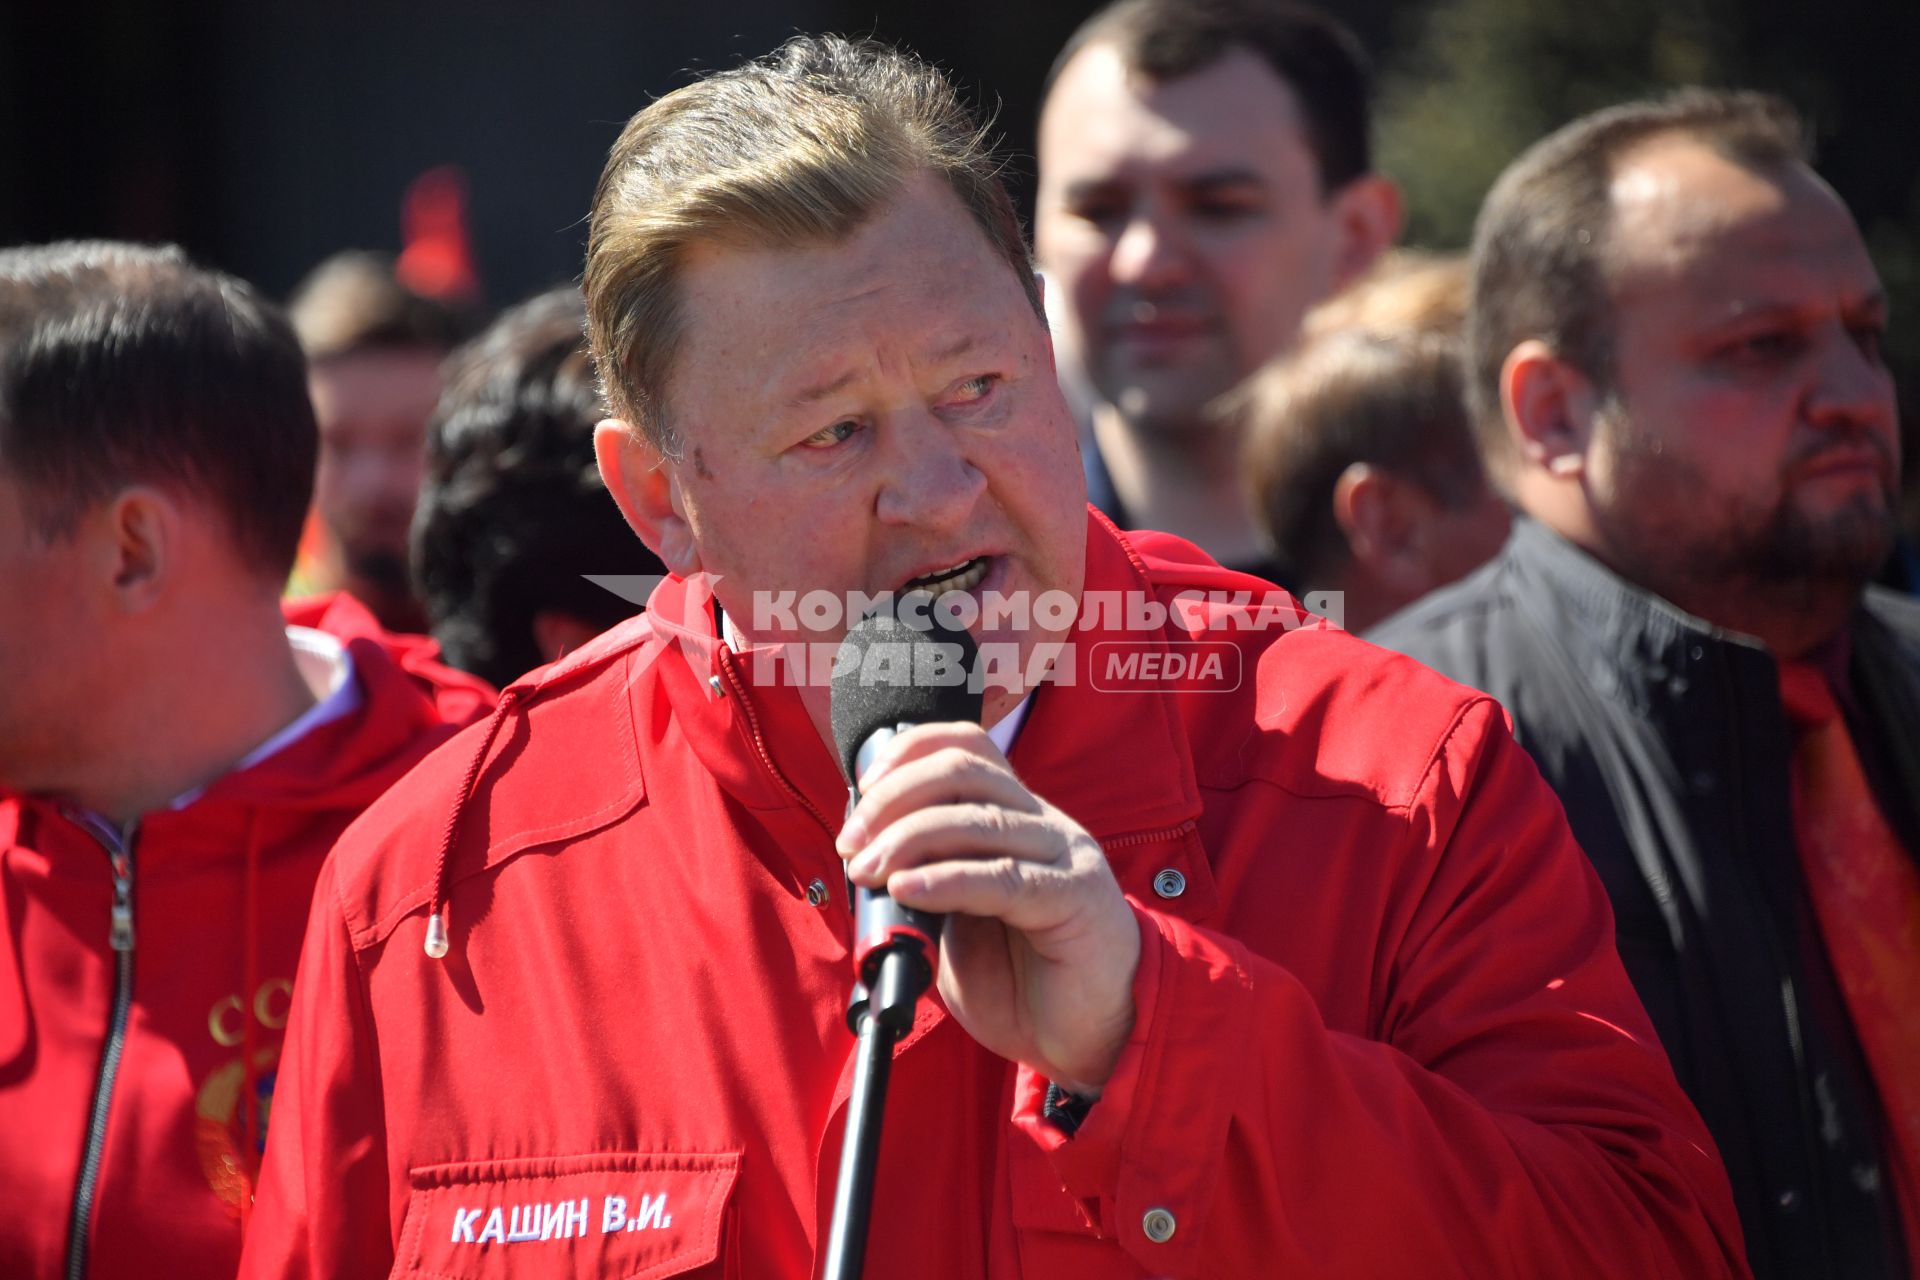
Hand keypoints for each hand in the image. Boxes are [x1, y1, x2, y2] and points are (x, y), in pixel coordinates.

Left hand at [835, 722, 1139, 1095]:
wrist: (1089, 1038)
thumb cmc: (1023, 981)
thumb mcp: (958, 924)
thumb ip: (925, 886)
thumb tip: (867, 865)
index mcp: (1015, 818)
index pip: (966, 748)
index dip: (909, 754)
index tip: (862, 791)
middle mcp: (1041, 824)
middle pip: (963, 772)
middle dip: (892, 800)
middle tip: (853, 844)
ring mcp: (1063, 855)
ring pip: (978, 819)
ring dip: (907, 838)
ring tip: (868, 871)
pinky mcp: (1075, 897)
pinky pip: (1003, 877)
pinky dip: (945, 879)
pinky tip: (907, 890)